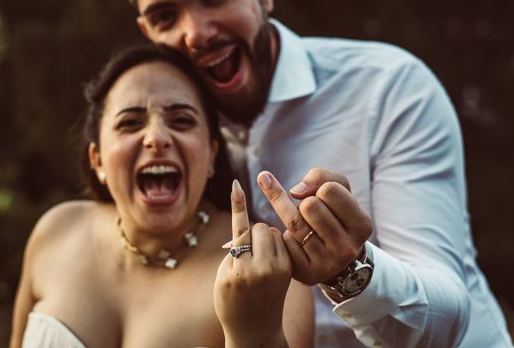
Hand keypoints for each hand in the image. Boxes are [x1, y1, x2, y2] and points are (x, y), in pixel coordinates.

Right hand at [214, 180, 290, 346]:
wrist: (253, 330)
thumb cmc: (230, 299)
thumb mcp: (223, 274)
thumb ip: (234, 249)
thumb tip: (248, 226)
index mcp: (240, 270)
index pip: (239, 229)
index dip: (238, 205)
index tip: (236, 184)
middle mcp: (262, 269)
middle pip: (261, 228)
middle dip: (254, 232)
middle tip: (247, 250)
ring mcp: (279, 271)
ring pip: (274, 233)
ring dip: (266, 238)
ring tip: (258, 258)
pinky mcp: (290, 271)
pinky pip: (282, 243)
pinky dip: (274, 245)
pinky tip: (268, 259)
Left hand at [257, 169, 372, 285]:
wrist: (334, 258)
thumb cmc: (334, 215)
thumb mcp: (338, 190)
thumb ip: (320, 177)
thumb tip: (295, 191)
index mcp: (362, 225)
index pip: (329, 189)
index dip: (319, 189)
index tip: (322, 198)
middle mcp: (348, 248)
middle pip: (309, 206)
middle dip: (305, 204)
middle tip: (311, 214)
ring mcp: (329, 264)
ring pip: (294, 222)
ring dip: (291, 215)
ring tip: (301, 222)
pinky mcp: (308, 273)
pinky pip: (284, 241)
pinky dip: (285, 235)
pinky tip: (295, 242)